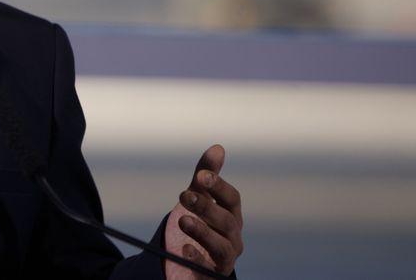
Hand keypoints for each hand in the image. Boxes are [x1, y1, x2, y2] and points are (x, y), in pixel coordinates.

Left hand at [165, 144, 243, 278]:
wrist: (192, 261)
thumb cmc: (202, 225)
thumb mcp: (200, 198)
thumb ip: (207, 176)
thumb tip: (218, 148)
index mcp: (231, 216)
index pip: (232, 199)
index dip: (219, 186)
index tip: (201, 175)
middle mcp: (232, 237)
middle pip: (226, 221)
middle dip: (207, 207)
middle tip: (184, 195)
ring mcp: (224, 258)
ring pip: (221, 247)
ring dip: (203, 233)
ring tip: (183, 220)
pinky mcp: (210, 274)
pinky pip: (207, 270)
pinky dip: (197, 259)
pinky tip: (184, 249)